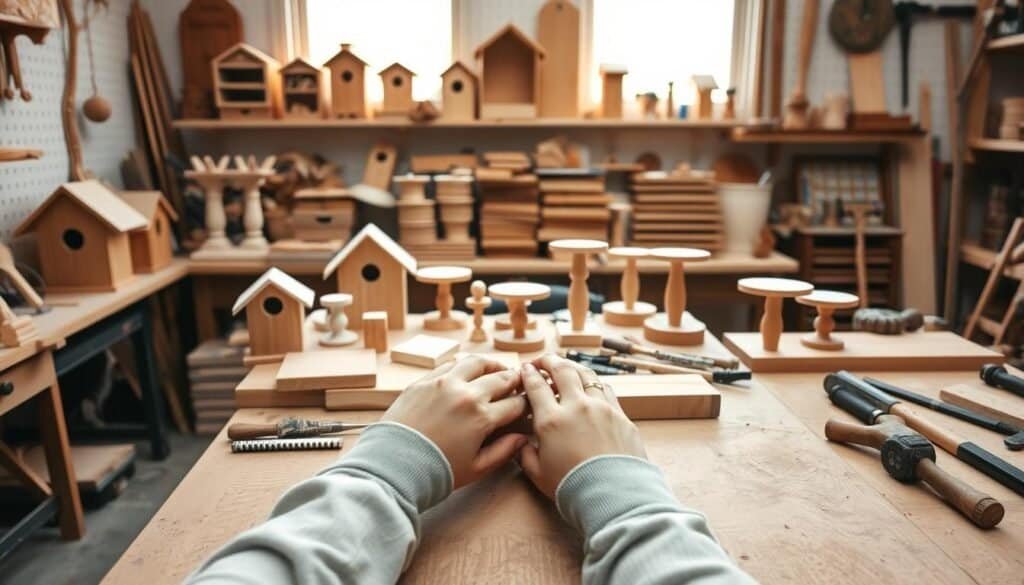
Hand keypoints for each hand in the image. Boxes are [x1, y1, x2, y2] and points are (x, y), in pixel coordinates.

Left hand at [383, 356, 528, 488]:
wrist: (393, 467)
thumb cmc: (435, 472)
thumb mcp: (476, 469)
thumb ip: (503, 452)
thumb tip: (521, 439)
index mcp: (481, 417)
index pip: (515, 404)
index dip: (526, 404)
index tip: (528, 405)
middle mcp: (465, 394)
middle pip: (501, 378)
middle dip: (515, 380)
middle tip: (519, 383)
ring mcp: (442, 384)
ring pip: (475, 362)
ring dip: (491, 365)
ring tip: (497, 370)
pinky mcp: (423, 382)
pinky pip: (449, 366)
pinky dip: (463, 367)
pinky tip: (466, 373)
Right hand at [518, 355, 645, 498]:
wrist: (614, 496)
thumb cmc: (573, 488)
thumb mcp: (538, 474)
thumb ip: (525, 454)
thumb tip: (521, 443)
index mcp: (551, 420)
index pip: (536, 386)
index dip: (528, 373)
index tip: (524, 368)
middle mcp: (576, 407)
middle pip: (562, 370)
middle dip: (550, 360)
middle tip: (543, 360)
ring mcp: (601, 408)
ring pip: (587, 376)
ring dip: (574, 368)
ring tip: (567, 367)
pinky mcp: (621, 416)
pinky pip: (606, 391)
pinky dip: (594, 384)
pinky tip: (592, 387)